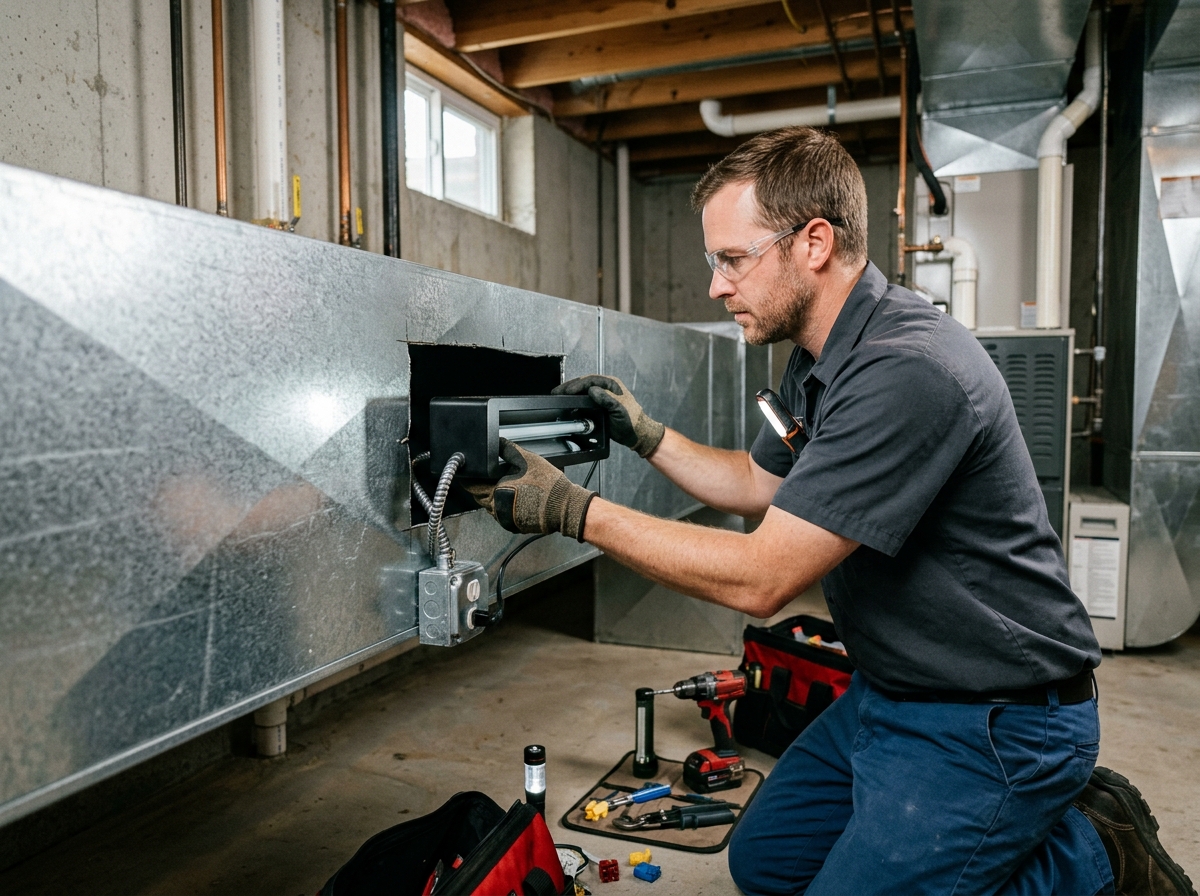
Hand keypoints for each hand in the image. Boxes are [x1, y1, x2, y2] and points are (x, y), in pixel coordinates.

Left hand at [467, 439, 595, 540]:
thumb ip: (508, 449)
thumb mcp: (527, 460)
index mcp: (496, 492)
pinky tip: (513, 496)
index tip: (467, 472)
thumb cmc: (547, 485)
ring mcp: (505, 519)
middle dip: (480, 486)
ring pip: (490, 506)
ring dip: (491, 496)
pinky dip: (502, 505)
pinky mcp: (514, 525)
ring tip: (504, 485)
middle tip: (487, 476)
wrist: (564, 506)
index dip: (468, 478)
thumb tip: (497, 441)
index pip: (472, 485)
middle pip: (479, 496)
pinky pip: (501, 513)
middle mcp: (497, 509)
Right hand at [552, 375, 664, 457]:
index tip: (567, 391)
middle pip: (584, 383)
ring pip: (583, 391)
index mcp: (612, 384)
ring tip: (558, 396)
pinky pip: (585, 400)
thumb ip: (606, 399)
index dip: (577, 385)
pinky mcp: (599, 405)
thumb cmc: (632, 421)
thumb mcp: (619, 410)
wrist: (637, 433)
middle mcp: (606, 388)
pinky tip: (568, 404)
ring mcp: (602, 396)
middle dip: (570, 387)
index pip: (590, 380)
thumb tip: (592, 390)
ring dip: (571, 393)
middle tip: (557, 391)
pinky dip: (575, 401)